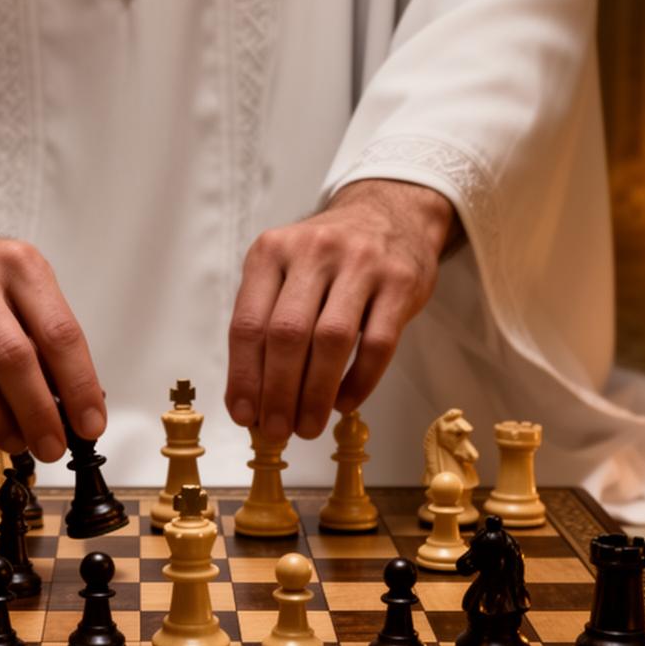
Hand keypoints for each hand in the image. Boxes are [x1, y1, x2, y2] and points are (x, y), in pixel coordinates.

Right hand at [0, 193, 103, 460]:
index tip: (90, 424)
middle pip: (14, 360)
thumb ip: (43, 330)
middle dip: (39, 414)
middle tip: (52, 446)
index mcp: (18, 266)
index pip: (59, 333)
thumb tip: (72, 398)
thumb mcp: (16, 277)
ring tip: (16, 442)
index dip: (79, 386)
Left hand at [226, 179, 457, 441]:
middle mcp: (313, 252)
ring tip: (308, 426)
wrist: (390, 213)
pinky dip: (360, 381)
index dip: (244, 376)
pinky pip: (378, 343)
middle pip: (288, 335)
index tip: (244, 415)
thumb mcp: (285, 271)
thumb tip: (250, 400)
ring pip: (331, 340)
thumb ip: (266, 324)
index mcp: (271, 252)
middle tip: (277, 431)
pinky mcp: (400, 282)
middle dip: (279, 392)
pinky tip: (345, 403)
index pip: (248, 323)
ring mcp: (360, 264)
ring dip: (316, 393)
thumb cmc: (327, 259)